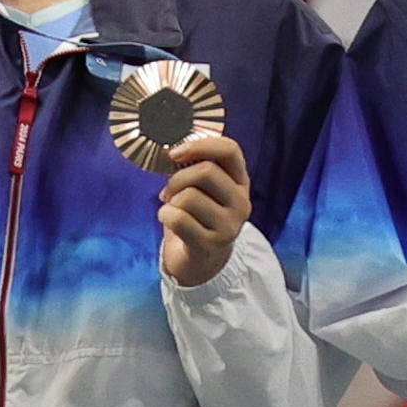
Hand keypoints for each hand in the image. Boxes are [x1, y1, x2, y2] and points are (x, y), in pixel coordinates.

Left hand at [155, 130, 253, 286]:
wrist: (200, 261)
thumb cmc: (197, 217)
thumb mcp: (203, 190)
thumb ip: (195, 168)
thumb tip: (173, 150)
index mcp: (240, 182)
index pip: (230, 150)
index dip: (200, 145)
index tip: (174, 153)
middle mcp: (241, 203)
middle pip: (206, 171)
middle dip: (177, 178)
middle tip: (170, 190)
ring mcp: (229, 226)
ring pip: (188, 196)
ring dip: (170, 201)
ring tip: (173, 209)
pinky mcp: (211, 244)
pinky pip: (177, 218)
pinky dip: (165, 215)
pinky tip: (168, 220)